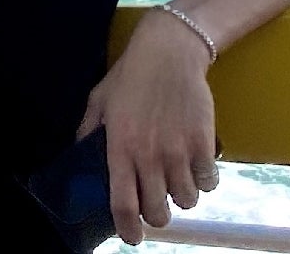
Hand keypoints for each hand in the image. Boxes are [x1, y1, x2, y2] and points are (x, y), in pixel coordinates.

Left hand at [78, 11, 218, 244]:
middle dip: (158, 214)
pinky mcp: (205, 145)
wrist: (169, 53)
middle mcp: (149, 156)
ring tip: (176, 176)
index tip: (132, 237)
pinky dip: (204, 181)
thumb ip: (89, 131)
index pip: (123, 203)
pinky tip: (195, 165)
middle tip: (156, 203)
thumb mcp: (99, 100)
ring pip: (187, 201)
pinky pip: (209, 183)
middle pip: (159, 211)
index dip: (128, 228)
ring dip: (182, 195)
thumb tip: (80, 154)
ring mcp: (179, 152)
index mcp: (119, 148)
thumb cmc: (130, 76)